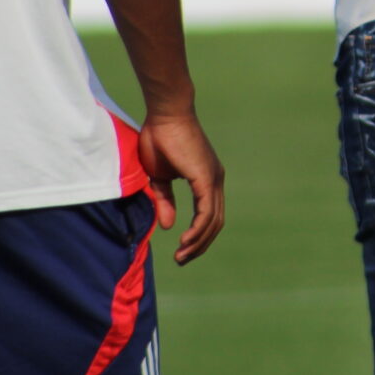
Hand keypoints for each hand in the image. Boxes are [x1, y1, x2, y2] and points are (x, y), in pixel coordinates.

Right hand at [139, 112, 225, 264]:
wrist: (165, 114)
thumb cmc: (160, 139)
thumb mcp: (158, 177)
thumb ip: (164, 201)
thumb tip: (167, 226)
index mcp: (207, 179)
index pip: (209, 216)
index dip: (198, 236)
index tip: (182, 251)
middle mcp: (215, 180)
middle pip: (215, 223)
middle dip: (200, 245)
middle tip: (182, 260)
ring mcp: (214, 179)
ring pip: (212, 221)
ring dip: (198, 242)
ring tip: (181, 256)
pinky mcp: (206, 178)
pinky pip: (206, 212)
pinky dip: (197, 230)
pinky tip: (185, 240)